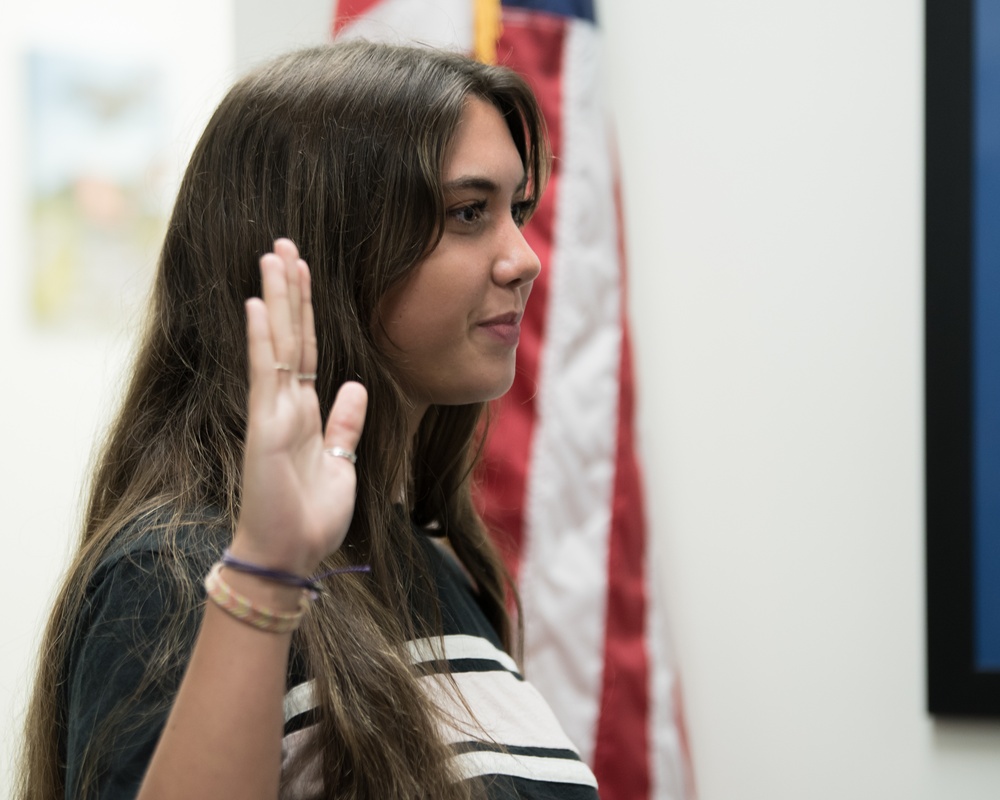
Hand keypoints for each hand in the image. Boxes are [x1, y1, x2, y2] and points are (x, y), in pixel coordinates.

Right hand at [232, 239, 366, 576]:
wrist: (291, 554)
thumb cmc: (312, 515)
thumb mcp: (341, 462)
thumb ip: (345, 423)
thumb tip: (355, 386)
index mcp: (306, 411)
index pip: (309, 349)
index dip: (308, 310)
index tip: (304, 270)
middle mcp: (286, 404)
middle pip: (292, 335)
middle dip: (289, 288)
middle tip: (283, 243)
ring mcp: (273, 412)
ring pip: (277, 343)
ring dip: (276, 298)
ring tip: (273, 255)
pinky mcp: (265, 428)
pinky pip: (266, 375)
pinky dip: (263, 340)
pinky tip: (259, 305)